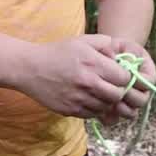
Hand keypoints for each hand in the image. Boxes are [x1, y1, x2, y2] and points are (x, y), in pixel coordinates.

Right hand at [18, 34, 150, 120]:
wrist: (30, 68)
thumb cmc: (58, 52)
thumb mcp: (82, 41)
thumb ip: (105, 44)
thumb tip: (120, 58)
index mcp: (93, 63)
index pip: (124, 78)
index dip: (125, 77)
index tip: (119, 75)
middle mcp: (87, 82)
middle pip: (117, 95)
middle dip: (118, 91)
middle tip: (111, 86)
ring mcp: (79, 98)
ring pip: (105, 107)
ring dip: (105, 101)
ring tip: (98, 91)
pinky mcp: (70, 110)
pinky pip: (91, 114)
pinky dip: (93, 108)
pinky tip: (87, 98)